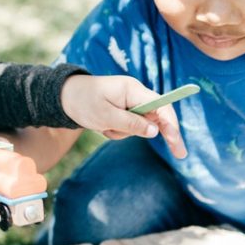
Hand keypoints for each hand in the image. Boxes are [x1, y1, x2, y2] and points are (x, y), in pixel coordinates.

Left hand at [59, 74, 186, 158]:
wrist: (64, 97)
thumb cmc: (83, 102)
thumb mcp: (105, 115)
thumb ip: (130, 123)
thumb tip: (155, 131)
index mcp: (133, 89)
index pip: (161, 105)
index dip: (171, 123)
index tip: (176, 140)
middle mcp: (135, 95)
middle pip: (157, 117)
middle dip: (163, 134)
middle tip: (180, 154)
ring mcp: (130, 103)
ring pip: (140, 126)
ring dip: (123, 132)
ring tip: (103, 127)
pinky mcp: (123, 112)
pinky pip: (128, 128)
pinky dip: (116, 132)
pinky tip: (102, 126)